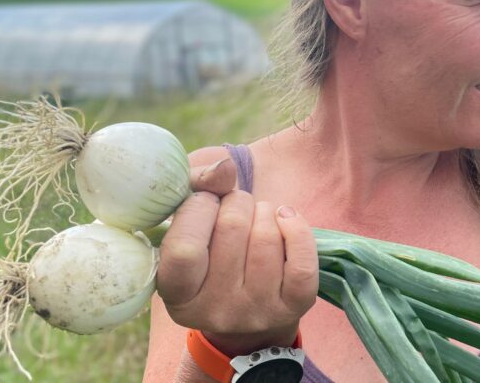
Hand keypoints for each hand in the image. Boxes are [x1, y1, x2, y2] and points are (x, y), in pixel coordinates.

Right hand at [156, 159, 318, 356]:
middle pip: (232, 228)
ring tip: (257, 220)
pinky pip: (302, 261)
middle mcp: (215, 310)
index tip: (205, 204)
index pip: (186, 247)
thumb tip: (226, 167)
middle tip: (235, 210)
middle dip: (236, 203)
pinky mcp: (292, 307)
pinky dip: (297, 229)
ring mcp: (256, 312)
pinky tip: (285, 220)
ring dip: (264, 213)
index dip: (198, 209)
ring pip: (267, 238)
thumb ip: (197, 187)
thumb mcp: (189, 225)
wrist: (246, 309)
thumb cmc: (210, 254)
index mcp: (178, 294)